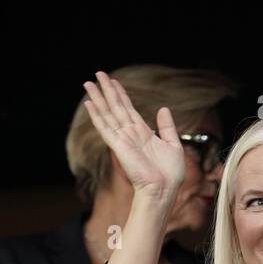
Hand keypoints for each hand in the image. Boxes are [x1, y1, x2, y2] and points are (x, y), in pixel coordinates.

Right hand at [81, 70, 185, 202]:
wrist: (164, 190)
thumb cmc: (170, 174)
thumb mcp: (174, 145)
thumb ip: (167, 126)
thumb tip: (163, 109)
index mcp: (143, 133)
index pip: (129, 109)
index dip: (121, 94)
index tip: (114, 81)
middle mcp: (130, 134)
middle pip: (115, 107)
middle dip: (107, 90)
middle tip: (98, 73)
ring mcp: (123, 139)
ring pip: (108, 113)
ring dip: (98, 97)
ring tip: (88, 82)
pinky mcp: (119, 146)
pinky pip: (105, 127)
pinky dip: (97, 115)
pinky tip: (89, 103)